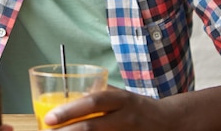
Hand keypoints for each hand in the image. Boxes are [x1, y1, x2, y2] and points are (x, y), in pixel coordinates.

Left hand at [43, 87, 172, 130]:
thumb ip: (99, 94)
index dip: (70, 110)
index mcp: (121, 99)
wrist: (170, 122)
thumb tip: (69, 94)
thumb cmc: (138, 107)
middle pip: (93, 126)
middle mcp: (126, 117)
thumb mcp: (121, 95)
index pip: (93, 102)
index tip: (49, 118)